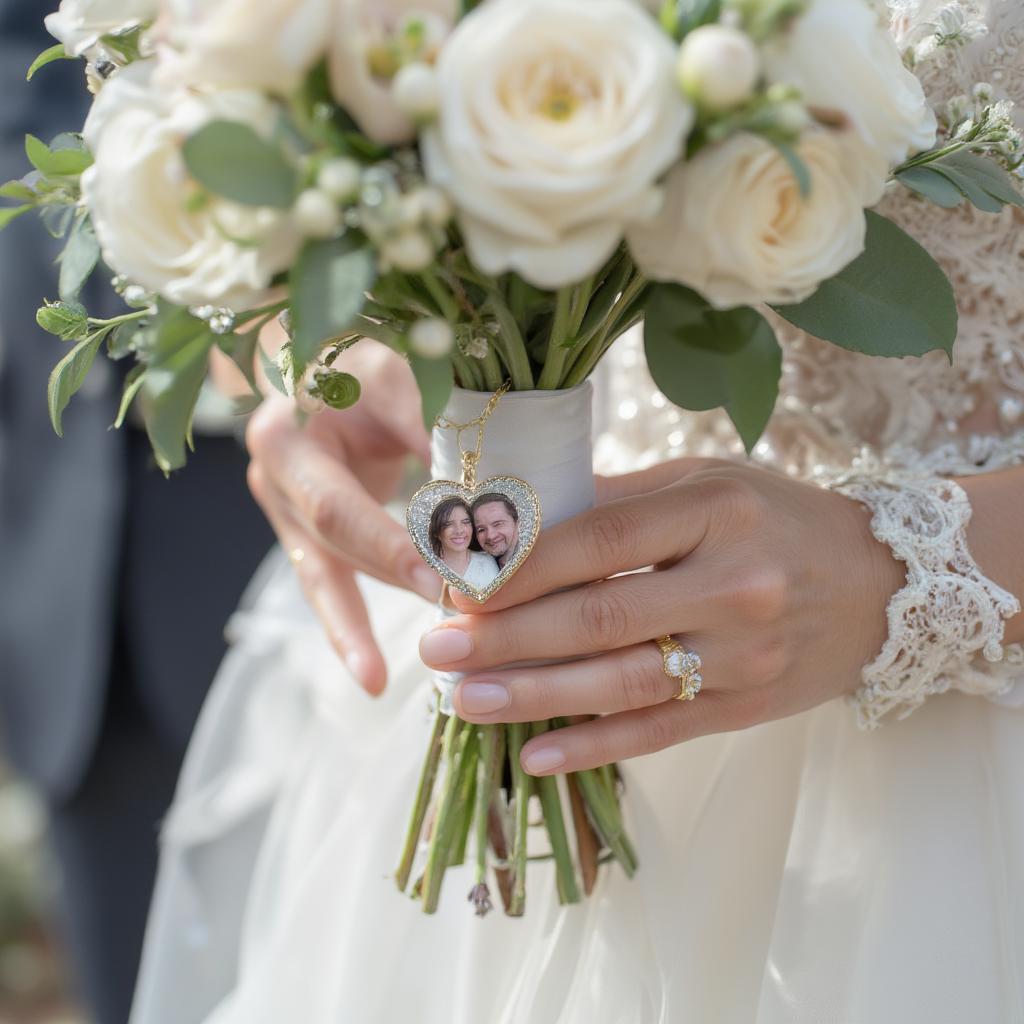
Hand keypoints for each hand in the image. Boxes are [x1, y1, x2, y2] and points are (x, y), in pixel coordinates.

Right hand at [247, 341, 439, 694]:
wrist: (318, 358)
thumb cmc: (365, 358)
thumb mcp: (397, 371)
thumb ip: (430, 419)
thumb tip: (476, 487)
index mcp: (289, 427)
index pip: (341, 500)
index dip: (392, 543)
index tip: (447, 578)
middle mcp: (274, 470)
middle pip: (335, 538)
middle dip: (397, 577)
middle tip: (457, 619)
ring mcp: (282, 503)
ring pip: (329, 569)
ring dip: (365, 622)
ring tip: (398, 672)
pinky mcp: (302, 530)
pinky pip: (325, 583)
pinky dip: (349, 628)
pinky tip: (373, 677)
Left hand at [418, 459, 904, 773]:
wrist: (880, 583)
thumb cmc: (775, 518)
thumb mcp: (706, 481)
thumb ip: (620, 500)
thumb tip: (517, 519)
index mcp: (715, 510)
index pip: (600, 538)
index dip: (522, 565)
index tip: (458, 582)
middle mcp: (733, 583)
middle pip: (601, 615)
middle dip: (508, 635)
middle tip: (437, 646)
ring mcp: (745, 653)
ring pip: (623, 682)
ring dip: (534, 695)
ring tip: (463, 699)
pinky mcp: (750, 705)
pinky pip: (662, 731)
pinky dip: (595, 746)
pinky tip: (534, 754)